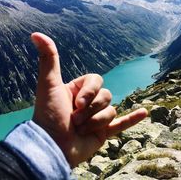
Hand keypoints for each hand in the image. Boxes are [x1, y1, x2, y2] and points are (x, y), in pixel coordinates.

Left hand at [30, 32, 146, 166]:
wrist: (52, 147)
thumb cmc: (49, 115)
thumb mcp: (49, 84)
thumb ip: (48, 58)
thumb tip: (35, 34)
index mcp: (77, 90)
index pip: (96, 80)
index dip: (90, 91)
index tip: (77, 103)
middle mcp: (88, 102)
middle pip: (106, 95)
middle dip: (91, 109)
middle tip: (74, 119)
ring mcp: (97, 117)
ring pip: (111, 110)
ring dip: (96, 121)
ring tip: (80, 130)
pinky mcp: (103, 133)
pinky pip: (122, 123)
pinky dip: (133, 119)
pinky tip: (144, 112)